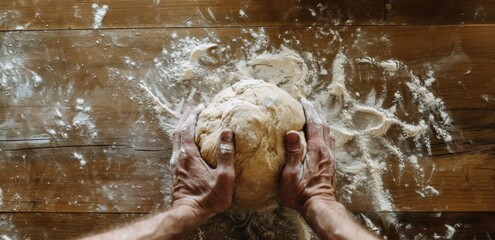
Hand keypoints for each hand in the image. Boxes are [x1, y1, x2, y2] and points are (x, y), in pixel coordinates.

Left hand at [171, 105, 235, 218]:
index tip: (201, 107)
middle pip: (178, 131)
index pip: (188, 128)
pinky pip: (176, 150)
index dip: (193, 116)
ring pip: (175, 141)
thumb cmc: (208, 198)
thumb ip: (226, 154)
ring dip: (182, 129)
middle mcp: (178, 157)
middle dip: (185, 118)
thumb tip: (227, 131)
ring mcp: (175, 165)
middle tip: (193, 109)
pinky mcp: (175, 173)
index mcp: (188, 155)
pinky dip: (181, 140)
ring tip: (190, 123)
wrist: (188, 214)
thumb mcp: (224, 177)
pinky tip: (188, 144)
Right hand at [280, 98, 335, 214]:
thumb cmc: (301, 193)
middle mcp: (325, 151)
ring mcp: (329, 158)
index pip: (314, 124)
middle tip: (310, 102)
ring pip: (328, 133)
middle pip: (323, 126)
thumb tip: (293, 131)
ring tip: (316, 113)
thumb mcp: (291, 174)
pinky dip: (325, 132)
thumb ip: (293, 152)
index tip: (303, 100)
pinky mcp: (330, 165)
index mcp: (316, 150)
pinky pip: (329, 142)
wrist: (319, 207)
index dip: (309, 111)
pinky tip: (323, 135)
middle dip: (316, 112)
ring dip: (322, 121)